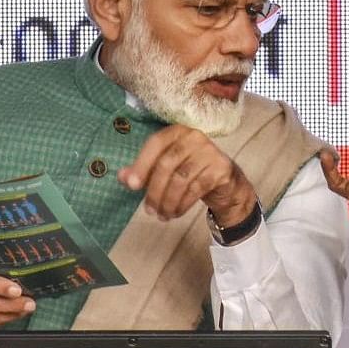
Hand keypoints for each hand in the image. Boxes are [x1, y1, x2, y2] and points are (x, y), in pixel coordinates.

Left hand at [119, 124, 255, 226]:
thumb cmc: (191, 173)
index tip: (131, 186)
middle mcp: (195, 137)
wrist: (226, 184)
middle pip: (167, 164)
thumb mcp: (165, 170)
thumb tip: (122, 177)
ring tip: (161, 215)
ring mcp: (210, 152)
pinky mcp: (221, 169)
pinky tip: (176, 212)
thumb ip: (143, 171)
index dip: (141, 164)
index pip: (156, 143)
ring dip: (168, 201)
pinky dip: (183, 204)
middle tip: (148, 211)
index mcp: (177, 132)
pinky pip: (196, 189)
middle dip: (155, 191)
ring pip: (181, 179)